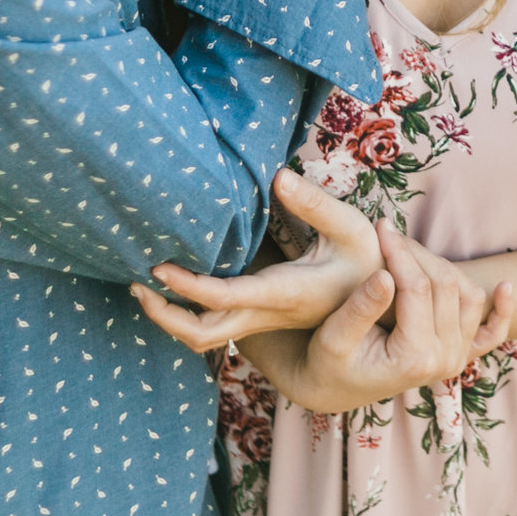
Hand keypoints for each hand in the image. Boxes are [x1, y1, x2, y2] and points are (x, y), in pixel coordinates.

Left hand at [131, 171, 383, 350]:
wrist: (381, 305)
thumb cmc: (368, 263)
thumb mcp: (352, 227)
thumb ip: (314, 203)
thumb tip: (277, 176)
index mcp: (284, 293)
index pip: (223, 298)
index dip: (185, 285)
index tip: (157, 264)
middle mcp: (267, 313)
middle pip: (202, 335)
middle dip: (162, 316)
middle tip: (135, 283)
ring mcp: (261, 320)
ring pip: (203, 338)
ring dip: (168, 318)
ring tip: (143, 287)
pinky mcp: (259, 317)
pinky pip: (213, 327)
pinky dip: (184, 312)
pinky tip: (171, 284)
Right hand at [266, 227, 511, 415]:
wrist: (334, 389)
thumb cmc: (326, 363)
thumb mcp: (333, 338)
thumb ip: (361, 308)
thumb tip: (386, 274)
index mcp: (415, 358)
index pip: (419, 289)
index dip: (400, 253)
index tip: (381, 226)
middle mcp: (445, 361)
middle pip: (445, 286)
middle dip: (417, 253)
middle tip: (389, 233)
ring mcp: (457, 359)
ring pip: (468, 295)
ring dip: (443, 267)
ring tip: (408, 252)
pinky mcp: (461, 356)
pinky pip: (492, 332)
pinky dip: (501, 310)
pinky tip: (505, 286)